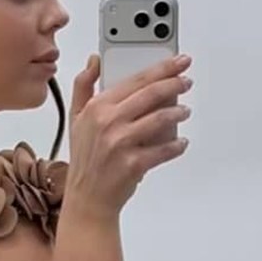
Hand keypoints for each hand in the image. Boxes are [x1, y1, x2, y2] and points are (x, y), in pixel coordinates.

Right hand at [65, 49, 191, 219]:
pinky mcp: (134, 164)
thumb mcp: (75, 118)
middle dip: (174, 84)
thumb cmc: (85, 159)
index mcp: (97, 107)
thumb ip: (84, 86)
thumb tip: (94, 61)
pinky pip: (163, 150)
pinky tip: (181, 142)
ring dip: (177, 112)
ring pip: (159, 119)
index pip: (136, 79)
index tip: (177, 61)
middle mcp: (108, 122)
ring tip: (184, 111)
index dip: (162, 67)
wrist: (87, 199)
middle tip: (186, 82)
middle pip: (151, 94)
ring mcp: (121, 143)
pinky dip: (176, 145)